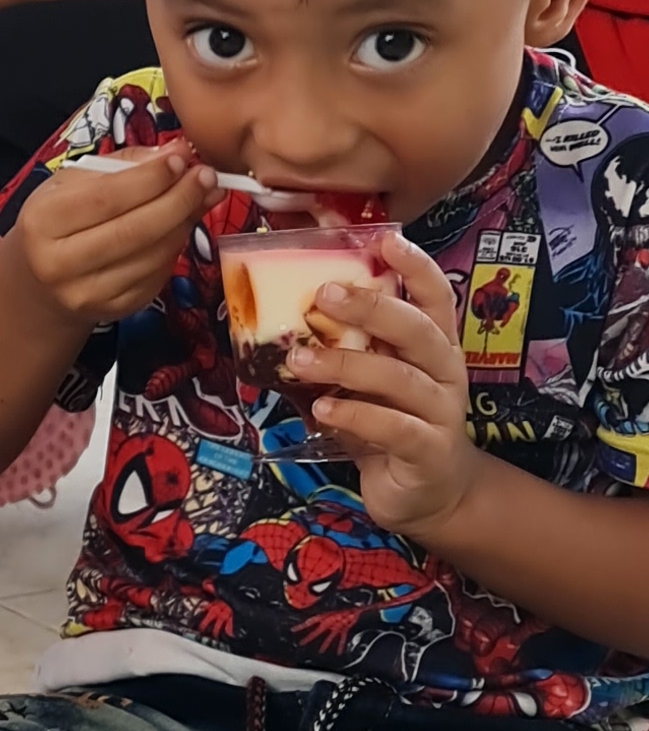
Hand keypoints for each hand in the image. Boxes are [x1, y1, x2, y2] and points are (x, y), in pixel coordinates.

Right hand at [3, 145, 207, 329]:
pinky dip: (175, 247)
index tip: (182, 158)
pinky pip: (157, 275)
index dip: (151, 178)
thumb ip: (124, 165)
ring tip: (201, 197)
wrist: (36, 283)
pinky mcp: (112, 311)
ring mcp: (86, 293)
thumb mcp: (73, 183)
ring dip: (185, 222)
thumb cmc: (57, 221)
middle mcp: (59, 263)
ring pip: (153, 255)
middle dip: (180, 199)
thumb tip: (177, 151)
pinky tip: (179, 227)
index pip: (106, 198)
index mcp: (43, 222)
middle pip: (135, 230)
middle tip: (207, 177)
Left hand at [295, 242, 477, 537]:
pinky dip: (356, 415)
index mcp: (434, 346)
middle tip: (322, 294)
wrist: (430, 493)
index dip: (416, 265)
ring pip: (399, 377)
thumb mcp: (372, 382)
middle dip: (370, 307)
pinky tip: (322, 409)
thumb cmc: (393, 424)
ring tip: (300, 360)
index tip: (385, 238)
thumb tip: (285, 312)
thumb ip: (347, 348)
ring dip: (346, 365)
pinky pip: (393, 427)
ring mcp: (441, 412)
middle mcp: (444, 372)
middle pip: (417, 329)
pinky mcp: (428, 451)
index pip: (436, 296)